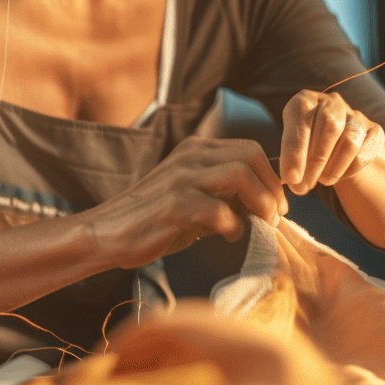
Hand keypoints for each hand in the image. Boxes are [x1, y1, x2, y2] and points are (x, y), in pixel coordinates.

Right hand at [92, 137, 287, 268]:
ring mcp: (180, 179)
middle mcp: (190, 157)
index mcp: (196, 150)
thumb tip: (263, 202)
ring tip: (263, 224)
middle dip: (271, 186)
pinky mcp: (172, 205)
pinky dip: (234, 225)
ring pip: (238, 175)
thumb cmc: (153, 219)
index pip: (249, 148)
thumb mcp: (191, 194)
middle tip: (277, 214)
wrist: (105, 233)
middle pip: (250, 155)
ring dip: (260, 202)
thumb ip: (222, 192)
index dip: (271, 175)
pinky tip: (231, 236)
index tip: (279, 201)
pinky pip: (217, 210)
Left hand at [280, 90, 384, 194]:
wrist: (335, 146)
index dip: (295, 149)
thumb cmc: (305, 147)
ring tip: (321, 181)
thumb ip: (290, 161)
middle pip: (330, 126)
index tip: (291, 177)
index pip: (302, 118)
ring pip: (350, 141)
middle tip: (303, 187)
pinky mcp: (374, 132)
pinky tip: (337, 176)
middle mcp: (332, 103)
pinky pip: (363, 154)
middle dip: (315, 162)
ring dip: (333, 168)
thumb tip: (291, 179)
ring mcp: (355, 116)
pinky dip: (348, 170)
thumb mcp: (292, 148)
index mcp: (305, 101)